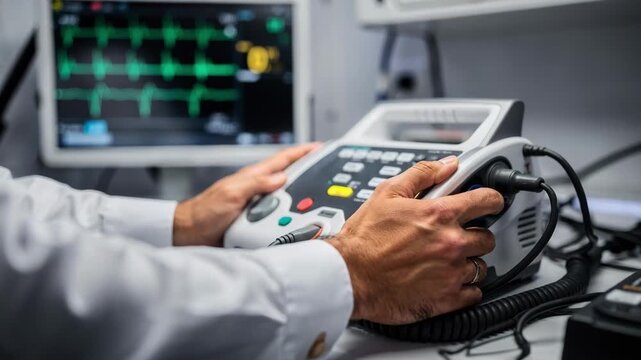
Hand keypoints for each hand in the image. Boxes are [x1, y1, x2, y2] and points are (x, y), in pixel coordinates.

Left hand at [173, 143, 320, 246]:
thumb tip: (281, 177)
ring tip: (320, 205)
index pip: (283, 160)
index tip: (319, 147)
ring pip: (287, 202)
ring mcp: (258, 207)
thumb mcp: (231, 194)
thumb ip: (255, 184)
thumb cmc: (205, 211)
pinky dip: (289, 221)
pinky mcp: (256, 224)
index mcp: (253, 178)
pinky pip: (278, 220)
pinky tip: (299, 226)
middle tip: (329, 176)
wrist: (190, 234)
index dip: (302, 152)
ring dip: (301, 203)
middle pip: (290, 180)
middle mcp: (258, 191)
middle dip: (310, 175)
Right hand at [328, 156, 503, 324]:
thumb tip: (447, 165)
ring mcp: (451, 273)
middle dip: (475, 234)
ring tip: (446, 261)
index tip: (490, 203)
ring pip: (481, 267)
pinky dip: (465, 289)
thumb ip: (422, 175)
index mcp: (440, 215)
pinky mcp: (446, 299)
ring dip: (468, 263)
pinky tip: (447, 282)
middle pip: (488, 237)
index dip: (492, 199)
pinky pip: (474, 294)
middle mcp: (451, 243)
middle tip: (457, 236)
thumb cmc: (363, 239)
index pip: (487, 201)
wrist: (349, 277)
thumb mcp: (387, 194)